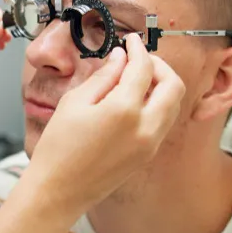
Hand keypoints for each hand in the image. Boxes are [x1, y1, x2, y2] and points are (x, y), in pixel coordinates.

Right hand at [24, 34, 185, 213]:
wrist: (58, 191)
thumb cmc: (58, 149)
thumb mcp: (74, 103)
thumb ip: (102, 77)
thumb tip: (119, 58)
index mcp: (124, 110)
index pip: (143, 68)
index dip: (138, 49)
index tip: (130, 41)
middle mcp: (145, 128)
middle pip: (173, 85)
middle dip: (159, 66)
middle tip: (138, 59)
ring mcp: (150, 144)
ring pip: (173, 105)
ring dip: (162, 86)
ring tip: (136, 79)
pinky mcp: (148, 156)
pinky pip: (163, 122)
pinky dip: (157, 105)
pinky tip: (133, 101)